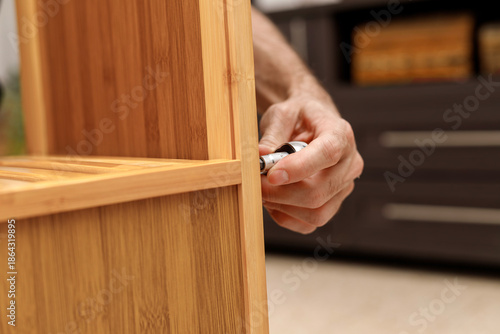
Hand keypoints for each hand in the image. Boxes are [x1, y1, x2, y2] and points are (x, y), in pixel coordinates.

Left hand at [259, 93, 363, 233]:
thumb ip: (272, 134)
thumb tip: (260, 157)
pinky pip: (309, 224)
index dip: (298, 168)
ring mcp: (344, 187)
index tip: (271, 174)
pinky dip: (286, 217)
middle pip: (319, 191)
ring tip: (263, 190)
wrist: (310, 123)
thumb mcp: (282, 113)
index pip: (327, 154)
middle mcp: (350, 163)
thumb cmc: (297, 117)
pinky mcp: (333, 204)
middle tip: (255, 183)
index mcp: (340, 134)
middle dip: (281, 193)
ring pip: (316, 213)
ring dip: (282, 206)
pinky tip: (273, 200)